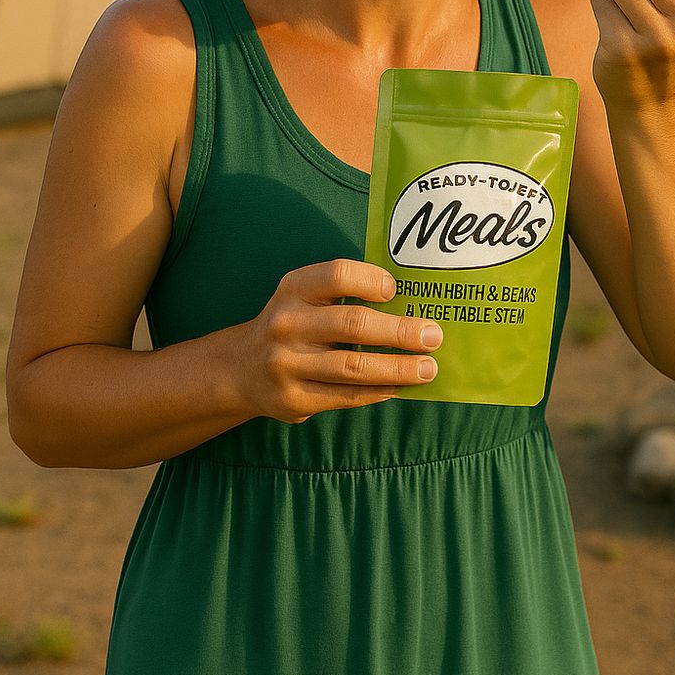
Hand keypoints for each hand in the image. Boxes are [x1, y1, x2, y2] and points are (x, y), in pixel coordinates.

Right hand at [239, 259, 443, 422]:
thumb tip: (411, 304)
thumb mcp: (305, 298)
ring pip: (354, 367)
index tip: (395, 290)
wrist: (240, 369)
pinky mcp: (293, 399)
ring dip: (398, 368)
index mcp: (293, 289)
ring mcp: (286, 364)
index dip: (371, 281)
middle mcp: (286, 324)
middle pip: (354, 324)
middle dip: (401, 331)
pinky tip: (400, 387)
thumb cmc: (293, 325)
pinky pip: (346, 396)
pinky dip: (379, 391)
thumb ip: (345, 295)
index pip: (337, 275)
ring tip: (427, 369)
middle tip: (433, 336)